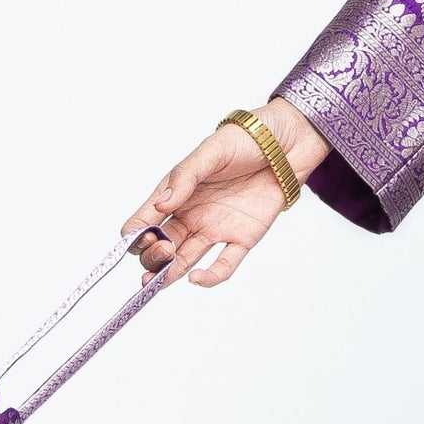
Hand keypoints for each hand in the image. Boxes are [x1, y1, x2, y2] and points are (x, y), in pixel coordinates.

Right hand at [123, 98, 330, 291]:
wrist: (287, 143)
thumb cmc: (245, 140)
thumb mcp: (211, 151)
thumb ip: (185, 177)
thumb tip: (161, 205)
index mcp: (177, 193)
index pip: (145, 220)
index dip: (135, 233)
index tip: (137, 237)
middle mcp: (192, 215)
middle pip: (161, 246)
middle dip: (153, 256)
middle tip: (162, 250)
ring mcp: (216, 228)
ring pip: (185, 260)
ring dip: (169, 274)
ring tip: (156, 283)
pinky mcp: (243, 239)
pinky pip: (224, 264)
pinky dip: (210, 277)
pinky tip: (197, 279)